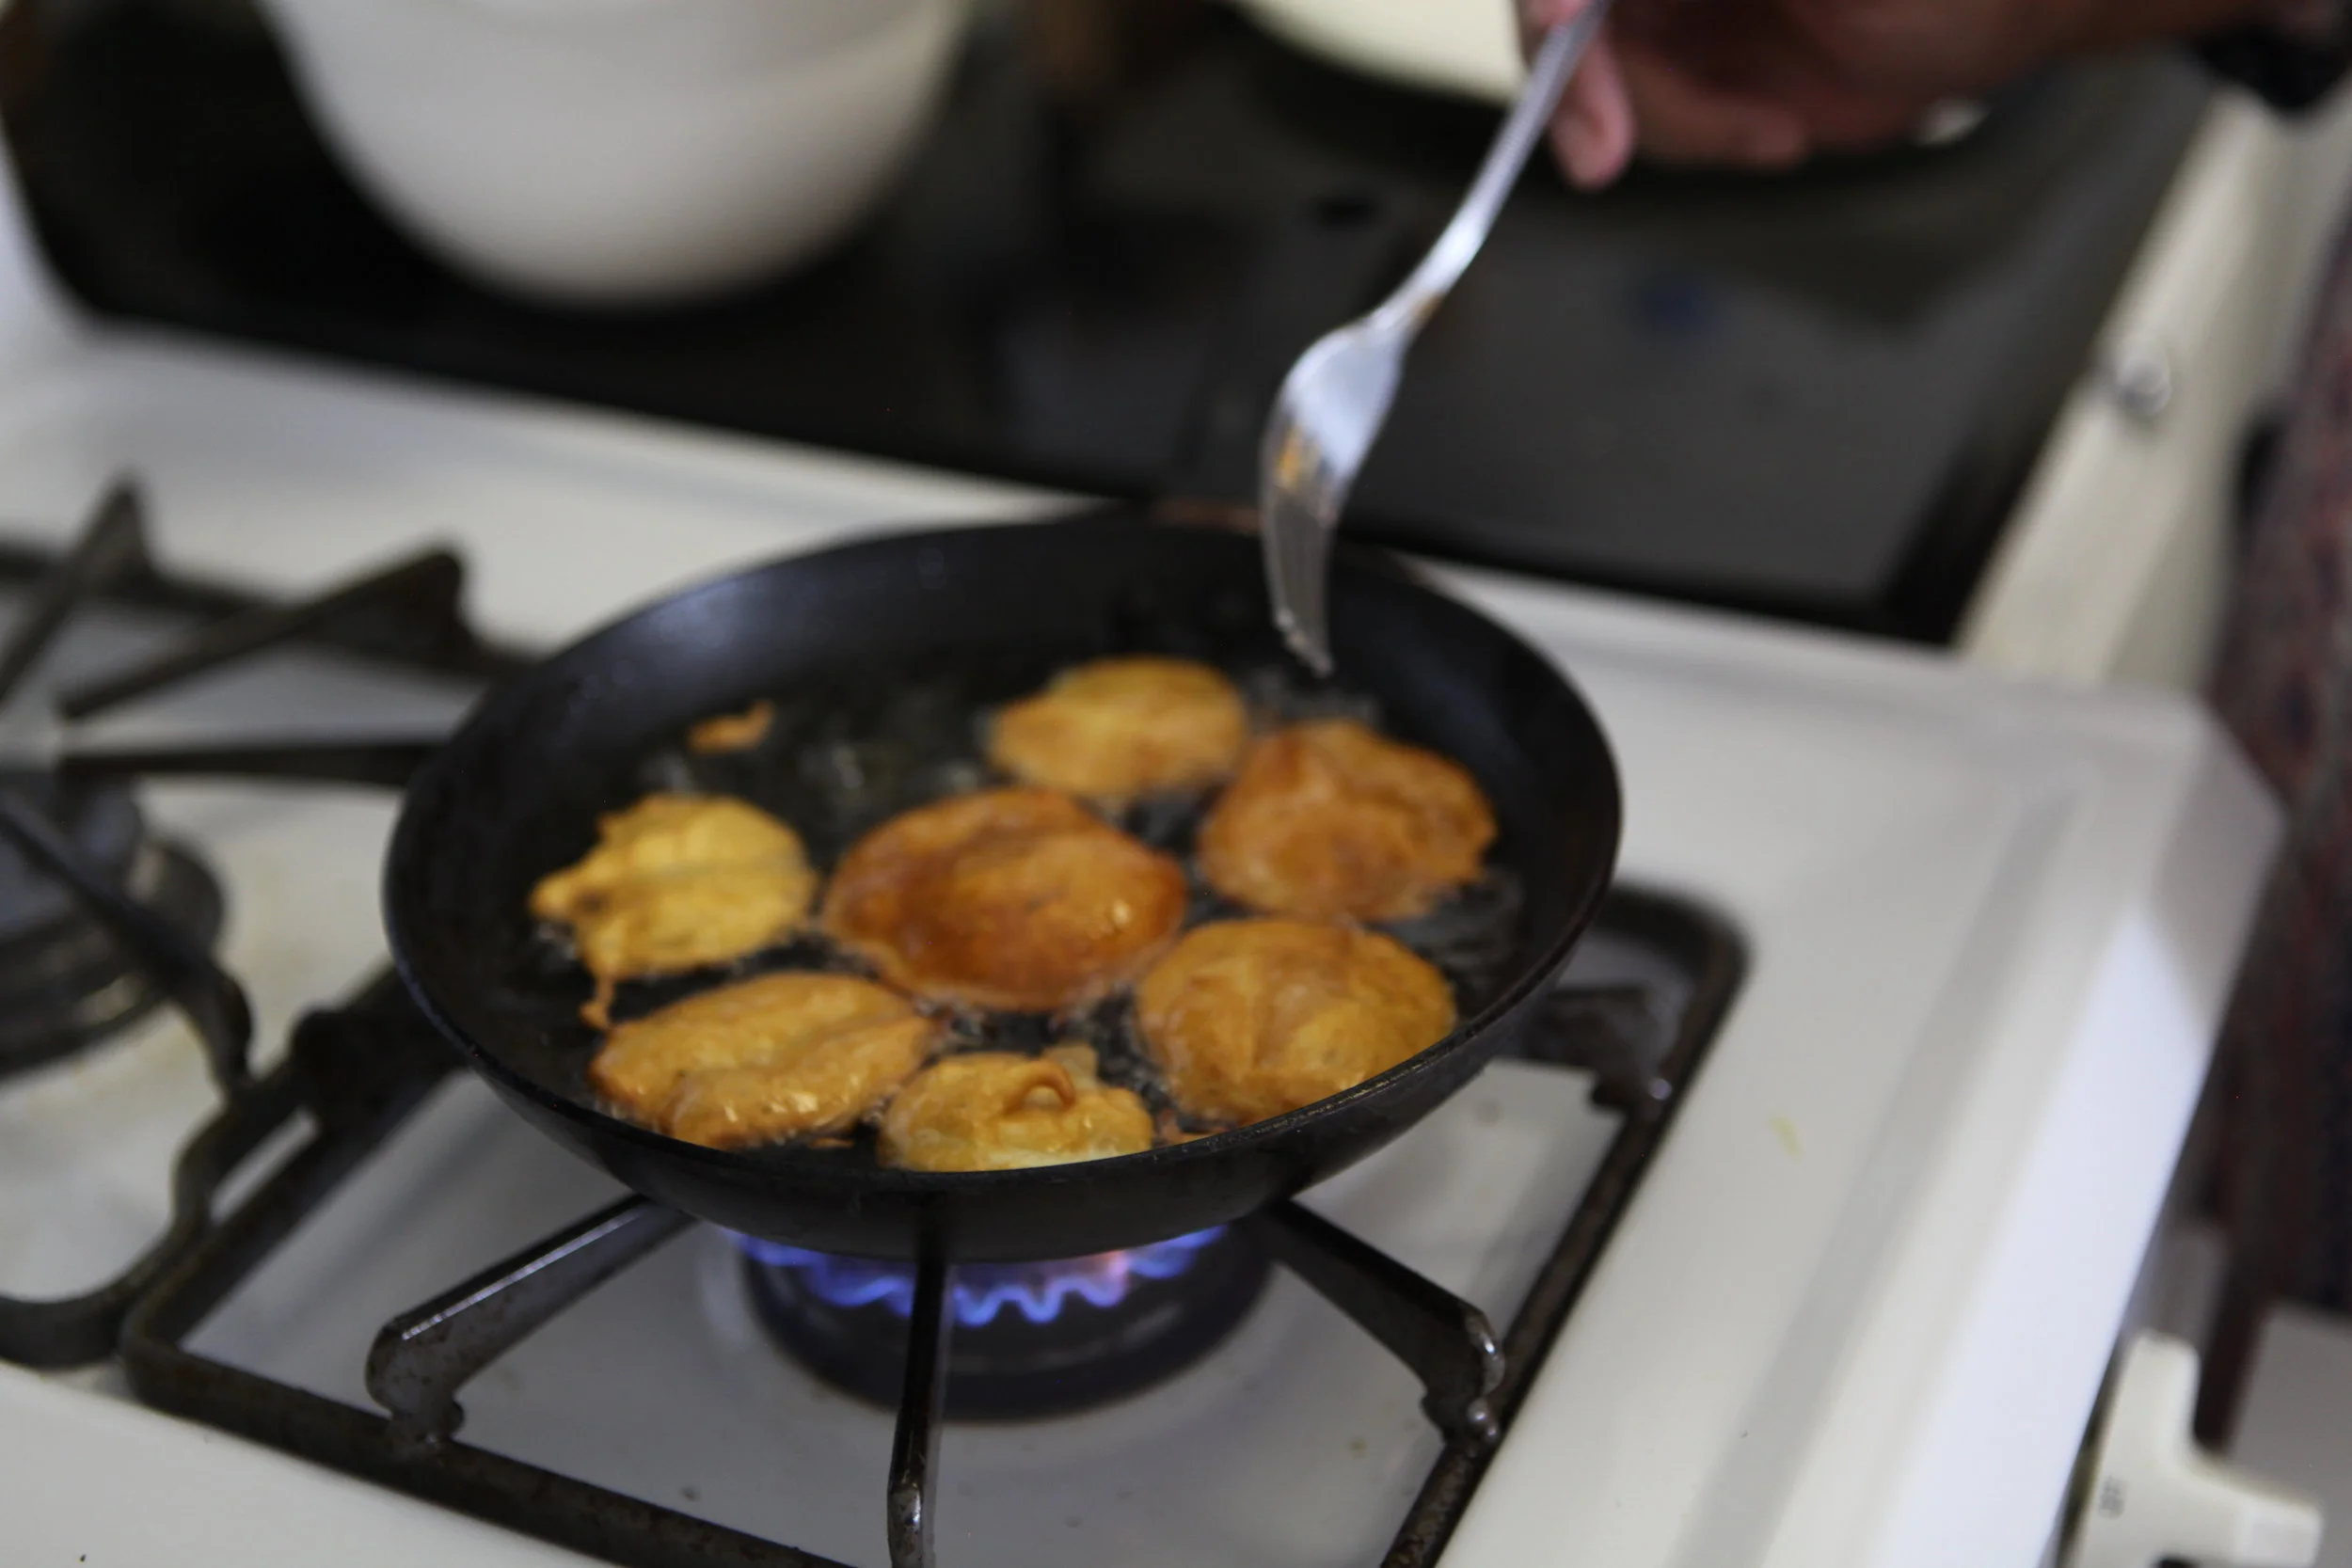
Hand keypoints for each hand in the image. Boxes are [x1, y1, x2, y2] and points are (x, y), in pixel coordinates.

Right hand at [1528, 0, 2281, 187]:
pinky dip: (1694, 139)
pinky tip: (1768, 133)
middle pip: (1558, 8)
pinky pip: (1636, 112)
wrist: (2015, 21)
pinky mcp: (1684, 53)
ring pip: (1586, 69)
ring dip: (1662, 122)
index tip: (1562, 25)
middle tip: (1604, 153)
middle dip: (1576, 81)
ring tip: (1765, 133)